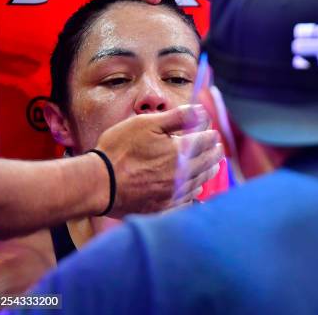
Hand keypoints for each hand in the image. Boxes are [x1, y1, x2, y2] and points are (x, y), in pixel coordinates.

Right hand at [93, 104, 221, 216]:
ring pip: (201, 181)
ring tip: (213, 166)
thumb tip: (201, 111)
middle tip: (218, 149)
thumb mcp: (146, 123)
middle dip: (215, 153)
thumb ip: (178, 117)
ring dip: (208, 171)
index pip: (207, 141)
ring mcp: (175, 193)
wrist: (99, 184)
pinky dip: (195, 192)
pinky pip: (188, 201)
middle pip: (209, 162)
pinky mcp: (165, 207)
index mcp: (181, 151)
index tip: (212, 133)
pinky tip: (195, 190)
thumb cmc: (119, 150)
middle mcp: (183, 174)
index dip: (211, 135)